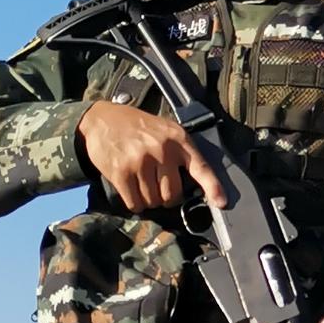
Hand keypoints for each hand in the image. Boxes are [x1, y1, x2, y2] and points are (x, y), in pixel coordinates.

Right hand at [77, 102, 225, 214]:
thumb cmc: (137, 127)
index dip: (213, 187)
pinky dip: (135, 203)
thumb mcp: (165, 130)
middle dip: (166, 197)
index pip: (201, 167)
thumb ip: (181, 152)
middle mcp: (161, 150)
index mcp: (177, 139)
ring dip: (148, 199)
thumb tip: (195, 185)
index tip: (221, 202)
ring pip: (154, 201)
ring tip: (141, 182)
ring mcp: (141, 161)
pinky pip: (135, 203)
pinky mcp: (121, 172)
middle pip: (173, 194)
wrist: (102, 120)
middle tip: (157, 185)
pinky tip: (131, 189)